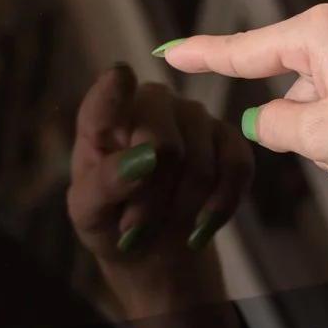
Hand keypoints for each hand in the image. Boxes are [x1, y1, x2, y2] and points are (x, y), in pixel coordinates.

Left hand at [66, 65, 251, 327]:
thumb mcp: (90, 213)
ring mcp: (192, 116)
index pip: (106, 98)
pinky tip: (203, 224)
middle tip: (137, 223)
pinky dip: (222, 203)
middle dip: (153, 194)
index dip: (115, 89)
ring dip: (184, 205)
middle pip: (162, 140)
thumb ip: (106, 184)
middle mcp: (149, 104)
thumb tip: (144, 160)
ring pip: (200, 161)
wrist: (154, 248)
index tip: (121, 78)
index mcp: (103, 118)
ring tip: (166, 223)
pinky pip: (237, 167)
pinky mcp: (227, 138)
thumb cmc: (111, 221)